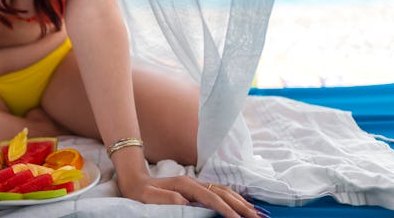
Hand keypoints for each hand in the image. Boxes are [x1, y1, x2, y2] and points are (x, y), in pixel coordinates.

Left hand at [116, 172, 264, 217]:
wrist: (135, 181)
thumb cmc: (142, 193)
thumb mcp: (150, 197)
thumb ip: (167, 198)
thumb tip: (185, 202)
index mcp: (185, 185)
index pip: (211, 198)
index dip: (225, 209)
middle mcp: (194, 182)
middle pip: (223, 192)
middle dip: (241, 205)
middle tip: (257, 217)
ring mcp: (196, 183)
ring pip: (224, 190)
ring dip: (240, 200)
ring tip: (255, 211)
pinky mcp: (196, 187)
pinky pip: (219, 191)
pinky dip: (233, 196)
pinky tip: (240, 202)